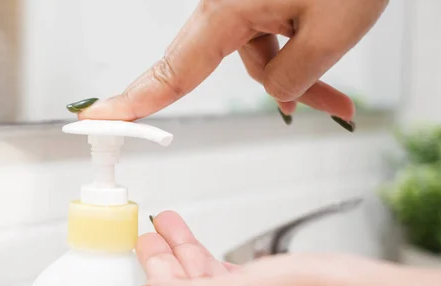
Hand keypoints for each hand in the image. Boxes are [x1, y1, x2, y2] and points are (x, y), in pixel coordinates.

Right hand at [71, 0, 388, 125]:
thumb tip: (277, 93)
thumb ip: (293, 77)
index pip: (173, 71)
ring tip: (340, 93)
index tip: (99, 119)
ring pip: (262, 52)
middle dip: (279, 88)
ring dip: (298, 72)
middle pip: (229, 65)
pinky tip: (329, 60)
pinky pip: (274, 32)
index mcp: (227, 8)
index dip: (136, 102)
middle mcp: (226, 2)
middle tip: (321, 108)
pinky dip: (300, 50)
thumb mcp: (332, 32)